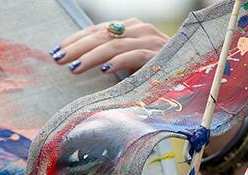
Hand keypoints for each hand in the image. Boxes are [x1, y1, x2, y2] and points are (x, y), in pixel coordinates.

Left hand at [52, 18, 168, 74]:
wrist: (191, 74)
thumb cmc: (157, 71)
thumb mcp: (131, 61)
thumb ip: (111, 57)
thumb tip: (79, 63)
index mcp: (130, 27)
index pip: (97, 30)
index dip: (75, 39)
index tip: (57, 50)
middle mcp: (139, 29)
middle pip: (101, 35)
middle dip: (76, 47)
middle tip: (58, 59)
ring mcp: (150, 40)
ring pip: (113, 45)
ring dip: (91, 57)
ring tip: (73, 68)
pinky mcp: (158, 54)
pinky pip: (134, 56)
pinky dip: (117, 62)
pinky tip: (104, 70)